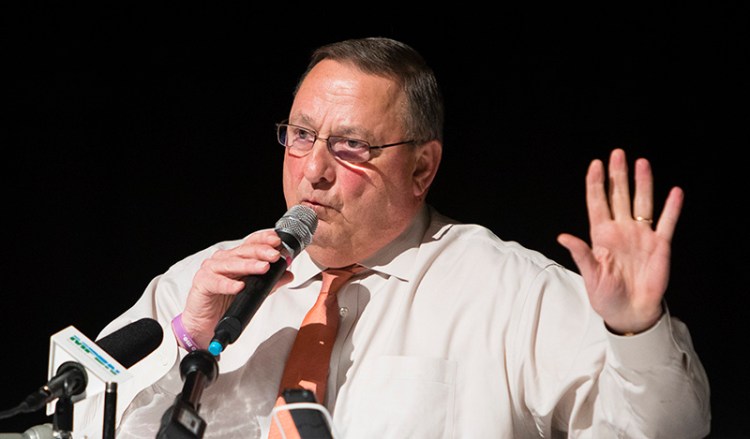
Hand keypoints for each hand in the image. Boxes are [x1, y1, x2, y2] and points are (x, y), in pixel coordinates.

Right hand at [180, 229, 293, 348]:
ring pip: (232, 264)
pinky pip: (216, 282)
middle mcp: (223, 260)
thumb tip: (288, 274)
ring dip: (249, 265)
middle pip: (244, 251)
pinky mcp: (202, 283)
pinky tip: (239, 287)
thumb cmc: (225, 302)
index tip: (277, 241)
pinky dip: (228, 284)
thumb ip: (270, 282)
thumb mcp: (253, 292)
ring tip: (264, 268)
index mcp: (236, 258)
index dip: (264, 240)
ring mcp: (211, 269)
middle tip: (275, 256)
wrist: (205, 321)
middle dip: (261, 252)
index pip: (251, 243)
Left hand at [557, 148, 682, 333]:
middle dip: (618, 175)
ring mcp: (641, 236)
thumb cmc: (606, 296)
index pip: (597, 203)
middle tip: (618, 154)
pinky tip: (675, 192)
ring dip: (643, 183)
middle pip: (620, 196)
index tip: (596, 164)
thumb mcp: (590, 275)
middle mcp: (621, 230)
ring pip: (642, 203)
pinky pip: (667, 223)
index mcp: (601, 235)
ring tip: (642, 163)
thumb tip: (562, 236)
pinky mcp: (660, 246)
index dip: (596, 184)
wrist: (630, 312)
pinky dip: (671, 208)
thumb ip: (581, 253)